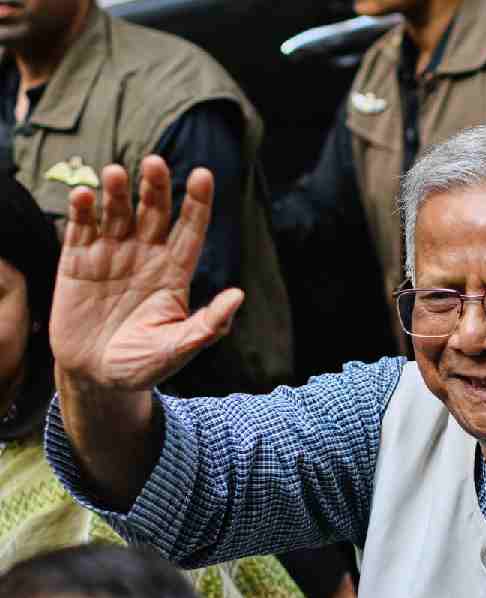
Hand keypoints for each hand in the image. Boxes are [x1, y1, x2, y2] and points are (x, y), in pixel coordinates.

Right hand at [50, 156, 243, 391]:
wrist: (95, 377)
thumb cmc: (142, 363)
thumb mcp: (177, 349)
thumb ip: (207, 325)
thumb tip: (238, 296)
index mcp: (175, 271)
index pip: (191, 229)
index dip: (198, 202)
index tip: (203, 175)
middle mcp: (146, 254)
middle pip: (155, 211)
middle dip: (156, 186)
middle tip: (155, 163)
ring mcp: (111, 254)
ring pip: (118, 213)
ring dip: (117, 191)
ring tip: (115, 174)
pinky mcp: (77, 261)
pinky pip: (81, 229)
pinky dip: (82, 210)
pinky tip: (85, 195)